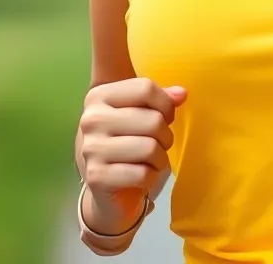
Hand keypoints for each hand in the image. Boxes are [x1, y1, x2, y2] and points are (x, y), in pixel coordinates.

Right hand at [78, 78, 185, 231]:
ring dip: (160, 158)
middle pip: (153, 120)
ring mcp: (91, 148)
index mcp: (99, 95)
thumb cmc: (127, 139)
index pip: (145, 88)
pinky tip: (141, 175)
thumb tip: (181, 94)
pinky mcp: (96, 177)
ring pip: (150, 148)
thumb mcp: (140, 111)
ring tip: (151, 159)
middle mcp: (91, 118)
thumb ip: (161, 97)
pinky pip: (143, 173)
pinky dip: (150, 176)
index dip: (165, 103)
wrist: (105, 185)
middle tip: (158, 143)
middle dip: (165, 135)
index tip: (164, 114)